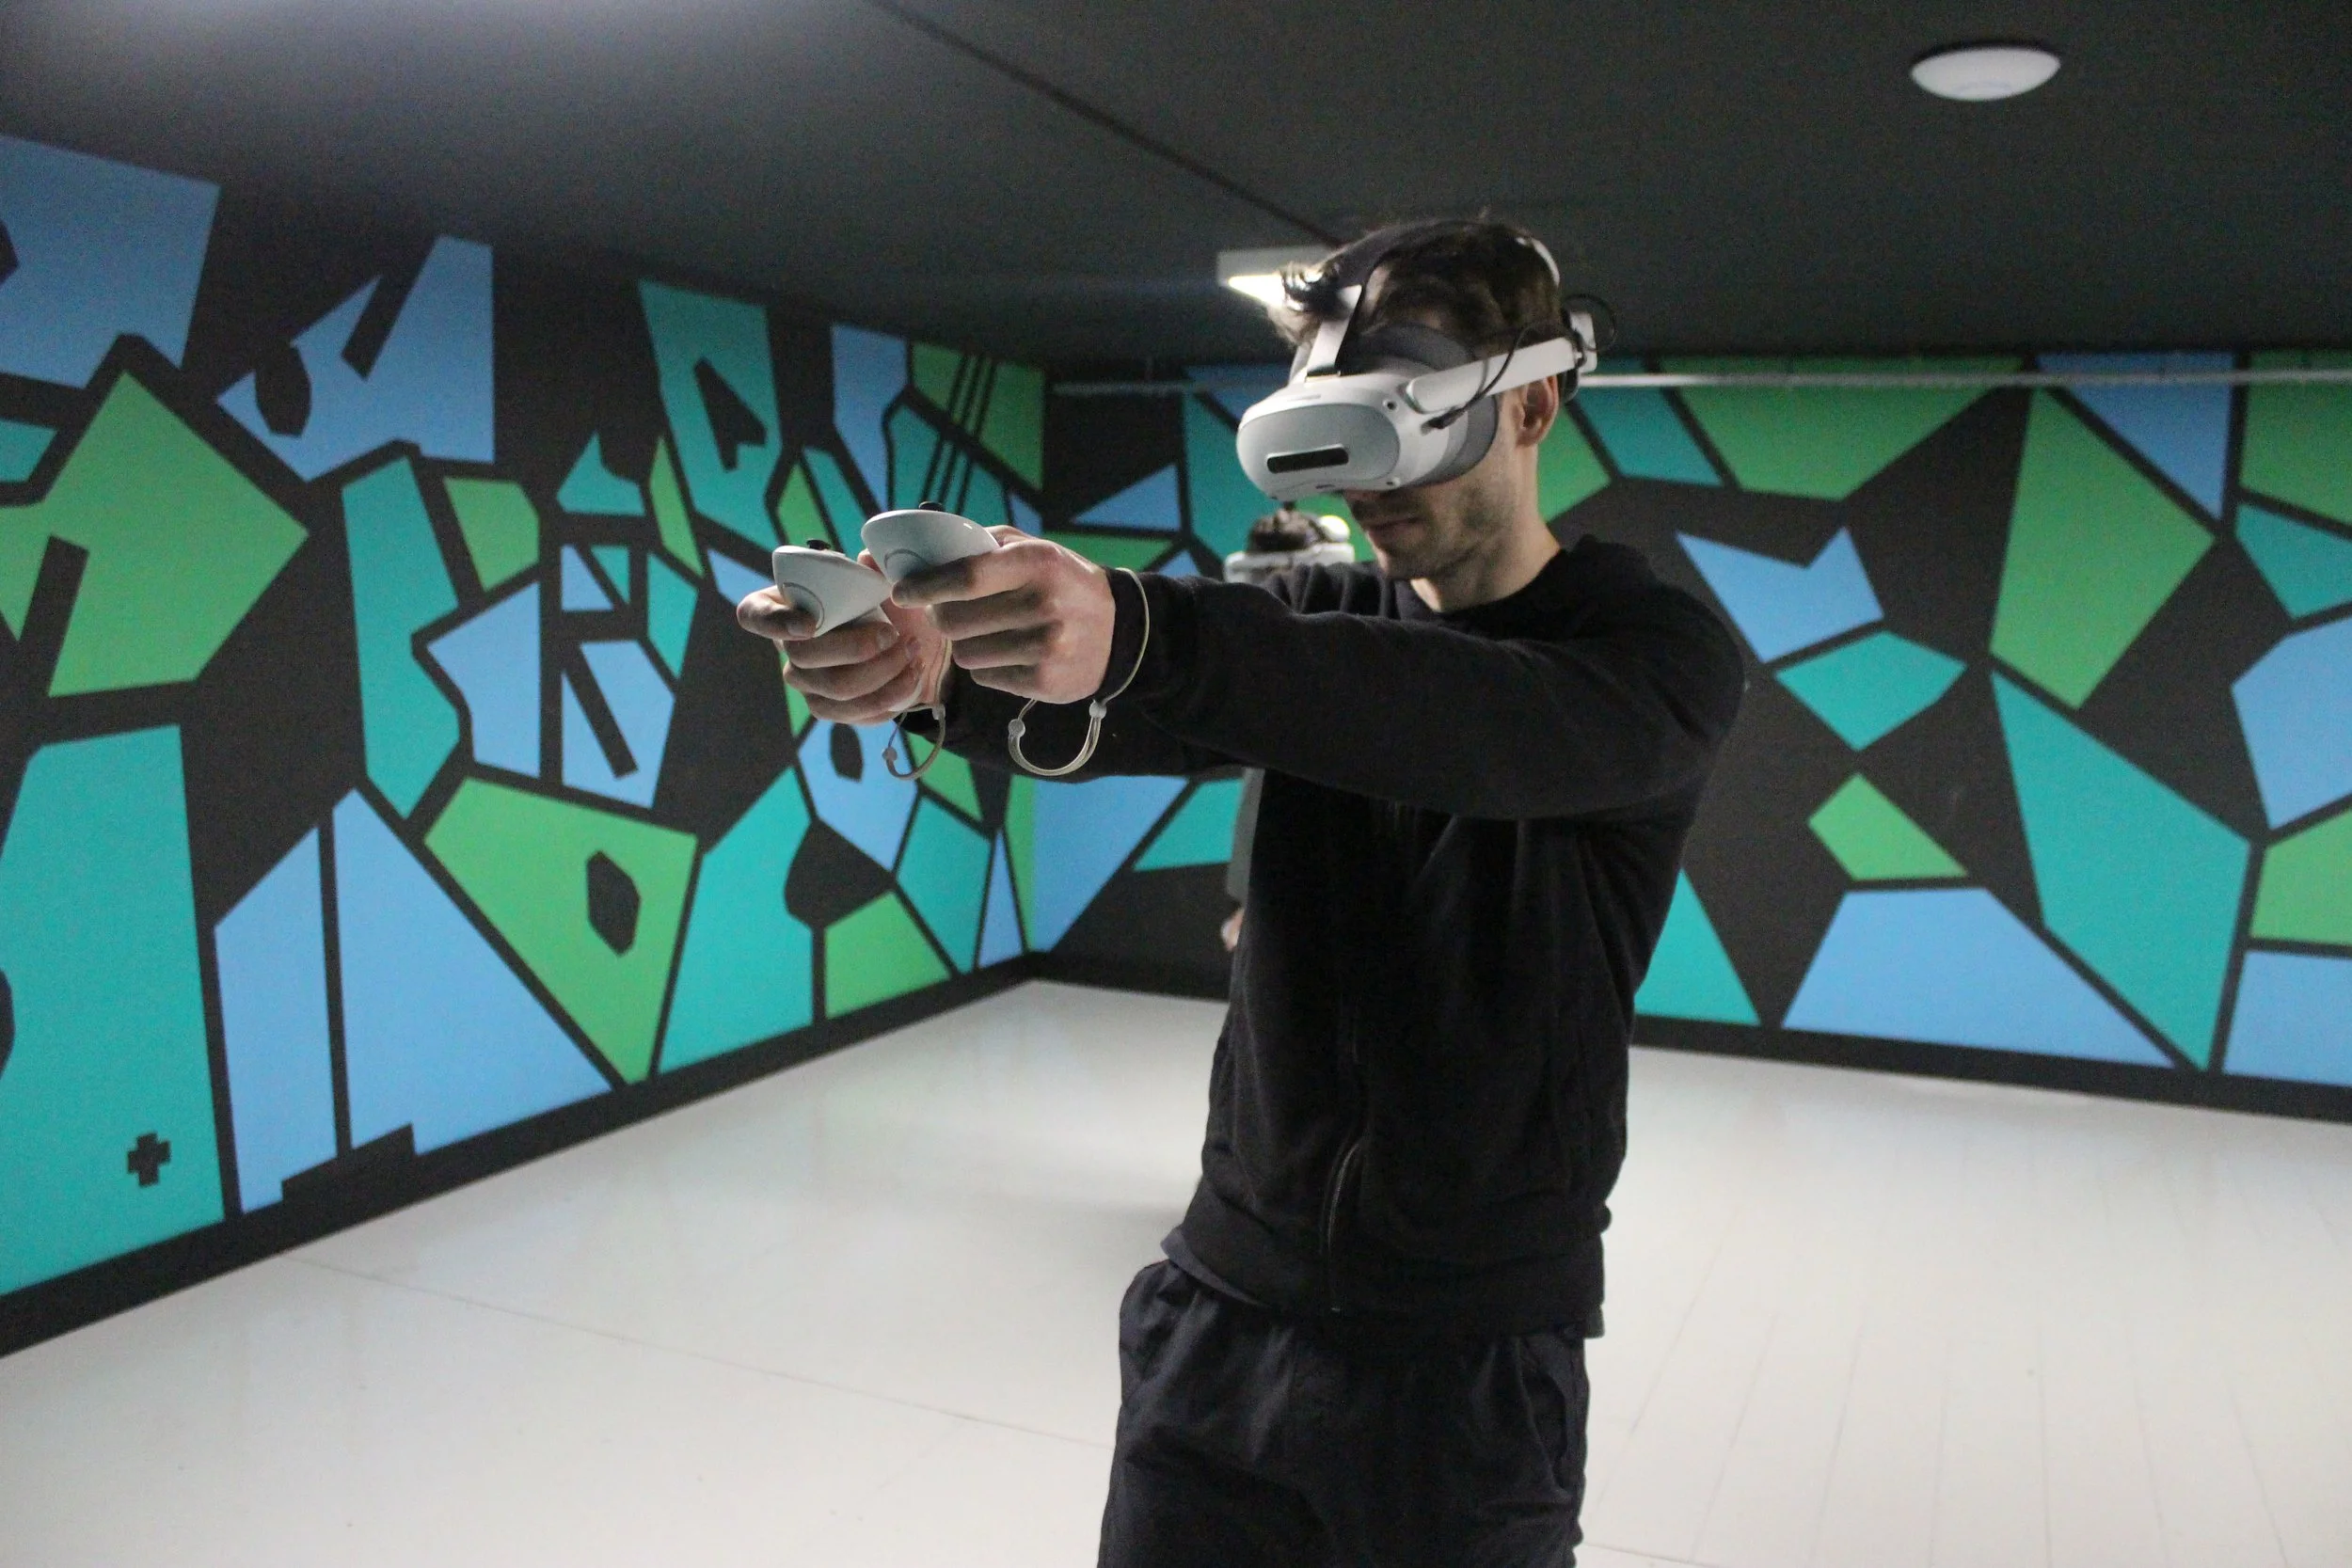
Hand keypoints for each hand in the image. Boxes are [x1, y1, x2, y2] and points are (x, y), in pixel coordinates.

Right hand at [735, 575, 949, 725]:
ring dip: (883, 670)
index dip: (775, 622)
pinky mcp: (829, 709)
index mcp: (784, 606)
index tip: (810, 624)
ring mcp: (806, 682)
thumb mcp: (882, 581)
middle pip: (804, 656)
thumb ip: (872, 568)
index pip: (753, 615)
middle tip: (894, 634)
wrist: (914, 645)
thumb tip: (866, 559)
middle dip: (856, 647)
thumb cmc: (886, 605)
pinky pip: (854, 712)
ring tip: (912, 650)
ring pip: (837, 687)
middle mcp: (787, 647)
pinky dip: (891, 693)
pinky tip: (911, 674)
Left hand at [892, 529, 1115, 703]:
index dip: (926, 586)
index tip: (903, 591)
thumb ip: (985, 544)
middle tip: (949, 613)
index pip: (966, 576)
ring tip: (991, 634)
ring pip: (966, 653)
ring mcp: (1046, 647)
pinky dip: (989, 667)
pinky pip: (986, 677)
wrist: (1119, 632)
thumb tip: (927, 552)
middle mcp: (1043, 605)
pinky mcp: (1045, 682)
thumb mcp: (1035, 550)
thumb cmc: (1063, 583)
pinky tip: (1011, 655)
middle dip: (943, 618)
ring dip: (967, 644)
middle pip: (956, 621)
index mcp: (1037, 563)